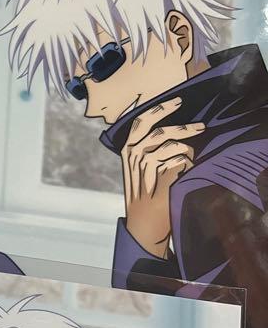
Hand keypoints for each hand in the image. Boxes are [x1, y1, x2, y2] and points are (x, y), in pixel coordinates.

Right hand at [120, 96, 200, 258]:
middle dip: (184, 128)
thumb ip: (148, 149)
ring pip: (173, 148)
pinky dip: (188, 166)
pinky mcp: (160, 182)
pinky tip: (185, 173)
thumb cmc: (145, 196)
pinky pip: (181, 163)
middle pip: (160, 133)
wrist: (143, 226)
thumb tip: (172, 127)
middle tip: (201, 127)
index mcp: (127, 152)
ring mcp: (145, 171)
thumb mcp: (139, 170)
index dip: (160, 109)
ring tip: (191, 159)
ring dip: (187, 151)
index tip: (178, 101)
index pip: (140, 122)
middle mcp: (133, 158)